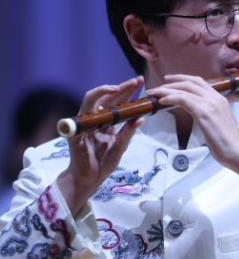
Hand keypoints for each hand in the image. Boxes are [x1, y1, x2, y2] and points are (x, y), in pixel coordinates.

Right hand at [57, 76, 144, 213]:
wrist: (89, 178)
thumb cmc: (104, 162)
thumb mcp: (121, 146)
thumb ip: (128, 132)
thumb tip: (142, 118)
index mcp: (106, 121)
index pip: (116, 101)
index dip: (127, 91)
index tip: (140, 83)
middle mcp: (94, 119)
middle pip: (106, 98)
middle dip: (122, 87)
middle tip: (136, 80)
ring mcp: (83, 124)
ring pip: (91, 101)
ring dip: (105, 92)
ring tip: (119, 87)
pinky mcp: (75, 133)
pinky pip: (82, 119)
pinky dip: (92, 111)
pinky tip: (103, 107)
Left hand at [146, 75, 238, 191]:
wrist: (238, 152)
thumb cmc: (228, 144)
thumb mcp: (218, 123)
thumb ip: (209, 115)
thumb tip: (200, 116)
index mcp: (220, 99)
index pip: (200, 83)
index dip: (184, 79)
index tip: (171, 81)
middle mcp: (216, 97)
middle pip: (191, 82)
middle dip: (173, 81)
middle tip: (159, 85)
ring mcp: (211, 103)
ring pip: (185, 88)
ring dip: (166, 89)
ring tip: (154, 93)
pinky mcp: (204, 112)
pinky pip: (183, 99)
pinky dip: (170, 97)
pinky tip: (162, 101)